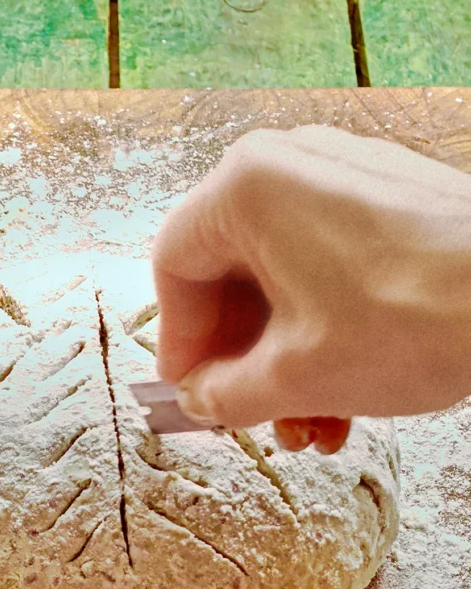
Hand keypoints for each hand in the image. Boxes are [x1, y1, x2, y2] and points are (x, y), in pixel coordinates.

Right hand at [152, 125, 470, 451]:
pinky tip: (343, 393)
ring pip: (282, 280)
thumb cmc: (414, 318)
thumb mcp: (295, 377)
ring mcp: (342, 177)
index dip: (178, 342)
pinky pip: (326, 268)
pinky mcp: (385, 200)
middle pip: (230, 277)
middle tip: (252, 414)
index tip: (191, 390)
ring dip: (285, 360)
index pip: (175, 268)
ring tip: (311, 423)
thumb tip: (202, 400)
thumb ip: (225, 394)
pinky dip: (322, 331)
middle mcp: (288, 165)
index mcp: (246, 188)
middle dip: (242, 362)